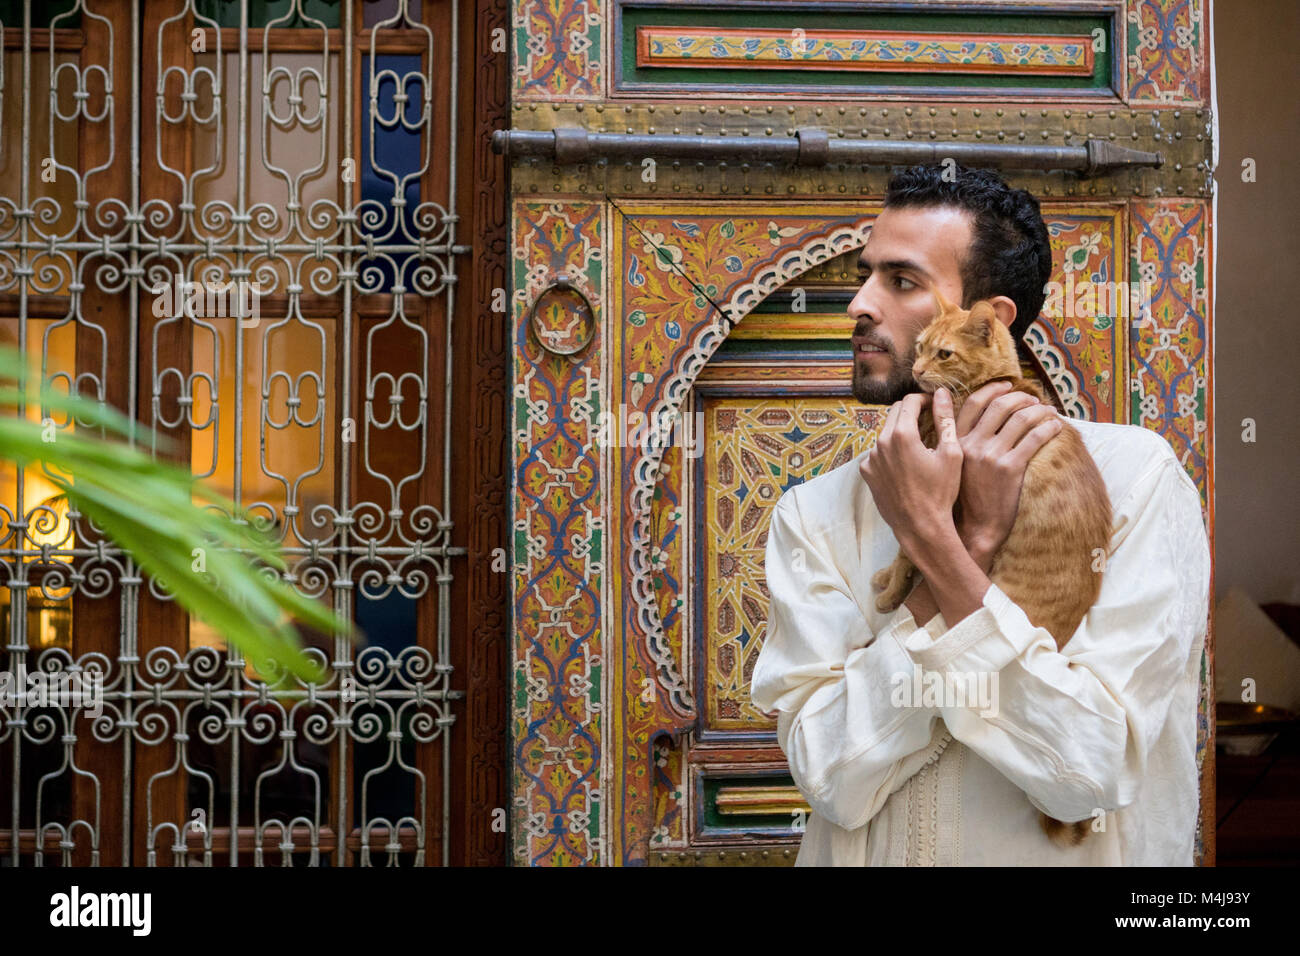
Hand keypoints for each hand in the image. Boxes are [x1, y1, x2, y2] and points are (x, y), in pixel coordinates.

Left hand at [859, 389, 962, 555]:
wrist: (921, 527)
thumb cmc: (941, 492)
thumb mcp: (952, 454)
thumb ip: (945, 420)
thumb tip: (942, 393)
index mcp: (902, 435)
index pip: (910, 401)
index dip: (925, 399)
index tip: (935, 404)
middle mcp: (881, 443)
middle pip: (895, 413)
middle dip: (911, 412)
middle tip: (928, 419)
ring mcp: (871, 459)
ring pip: (885, 433)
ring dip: (900, 431)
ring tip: (919, 442)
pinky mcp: (867, 473)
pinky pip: (877, 453)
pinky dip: (890, 451)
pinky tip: (906, 463)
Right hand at [953, 381, 1063, 557]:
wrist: (977, 527)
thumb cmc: (970, 496)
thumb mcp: (959, 465)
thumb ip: (968, 441)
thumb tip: (989, 417)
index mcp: (956, 441)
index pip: (972, 403)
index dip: (992, 390)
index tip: (1007, 385)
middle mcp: (971, 444)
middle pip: (1000, 406)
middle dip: (1021, 397)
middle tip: (1034, 400)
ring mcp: (990, 455)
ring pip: (1020, 419)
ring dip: (1039, 410)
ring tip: (1050, 412)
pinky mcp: (1009, 468)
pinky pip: (1034, 438)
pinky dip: (1048, 428)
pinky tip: (1056, 427)